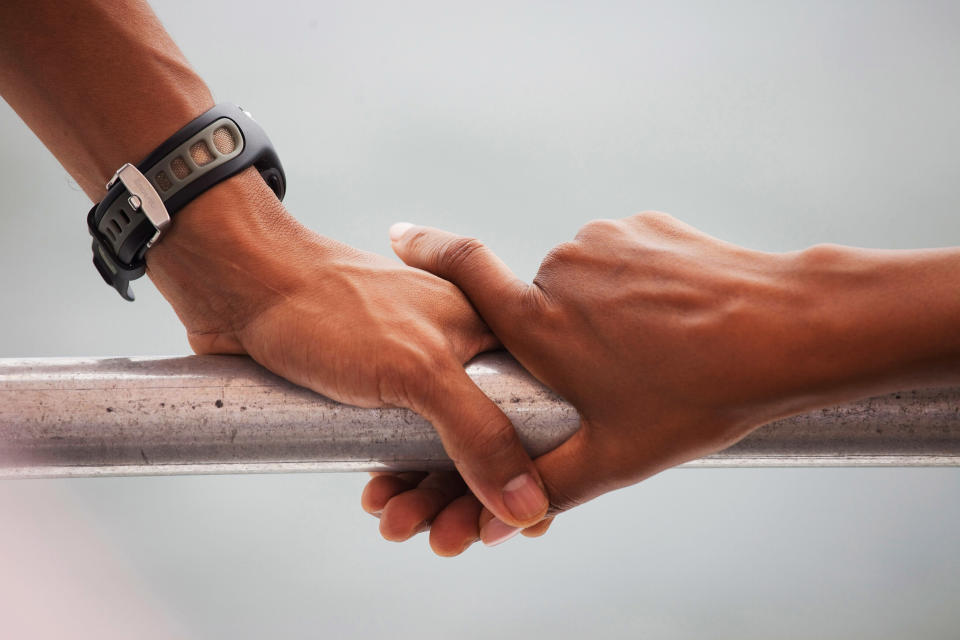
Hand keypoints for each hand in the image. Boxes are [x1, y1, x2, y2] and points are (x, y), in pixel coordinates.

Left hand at [146, 169, 550, 532]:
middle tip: (448, 541)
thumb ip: (480, 434)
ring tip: (396, 524)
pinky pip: (395, 449)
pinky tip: (375, 498)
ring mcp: (412, 373)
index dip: (532, 472)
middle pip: (484, 443)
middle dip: (466, 499)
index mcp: (486, 332)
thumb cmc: (330, 305)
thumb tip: (528, 506)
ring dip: (424, 499)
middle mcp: (457, 352)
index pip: (532, 414)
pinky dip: (392, 481)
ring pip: (436, 453)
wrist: (241, 284)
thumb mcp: (419, 369)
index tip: (521, 525)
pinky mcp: (370, 392)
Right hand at [364, 212, 959, 554]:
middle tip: (612, 372)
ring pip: (583, 280)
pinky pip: (622, 258)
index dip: (425, 247)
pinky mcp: (644, 227)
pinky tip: (675, 320)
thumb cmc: (697, 399)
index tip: (400, 236)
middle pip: (537, 302)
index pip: (461, 267)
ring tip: (653, 351)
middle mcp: (560, 269)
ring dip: (602, 310)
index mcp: (539, 322)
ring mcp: (605, 241)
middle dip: (559, 335)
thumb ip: (544, 487)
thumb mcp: (615, 457)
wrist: (786, 330)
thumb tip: (490, 528)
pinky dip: (636, 286)